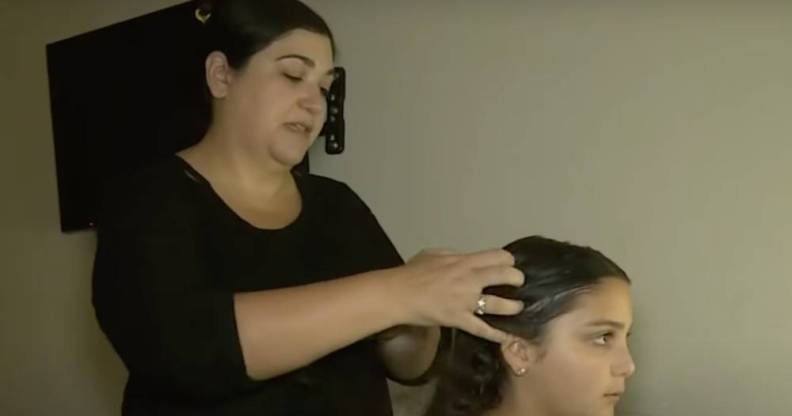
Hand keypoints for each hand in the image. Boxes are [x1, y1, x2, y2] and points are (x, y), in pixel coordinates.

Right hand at [389, 248, 523, 343]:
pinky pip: (482, 329)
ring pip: (500, 304)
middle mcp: (470, 279)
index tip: (509, 266)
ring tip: (517, 308)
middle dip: (517, 280)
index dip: (509, 261)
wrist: (398, 293)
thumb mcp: (434, 254)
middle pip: (506, 276)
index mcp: (464, 261)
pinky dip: (497, 335)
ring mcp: (466, 301)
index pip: (498, 256)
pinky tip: (507, 337)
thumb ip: (454, 256)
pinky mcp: (459, 319)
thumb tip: (465, 259)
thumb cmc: (412, 272)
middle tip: (517, 284)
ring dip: (513, 307)